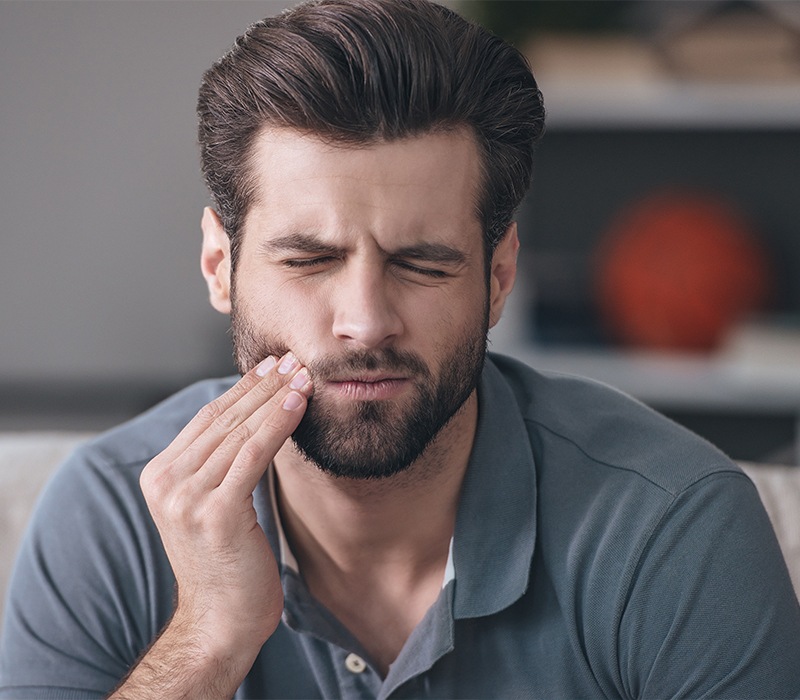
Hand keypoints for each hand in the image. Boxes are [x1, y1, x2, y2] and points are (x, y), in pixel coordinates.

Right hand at [117, 353, 311, 695]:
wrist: (220, 622)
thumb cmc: (227, 563)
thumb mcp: (213, 505)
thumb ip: (219, 465)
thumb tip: (254, 418)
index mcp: (160, 476)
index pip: (207, 419)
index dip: (243, 389)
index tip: (272, 365)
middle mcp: (166, 482)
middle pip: (223, 419)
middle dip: (263, 385)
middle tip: (294, 359)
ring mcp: (186, 498)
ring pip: (239, 432)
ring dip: (276, 398)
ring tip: (303, 375)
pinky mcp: (215, 512)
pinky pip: (253, 455)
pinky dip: (277, 424)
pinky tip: (298, 404)